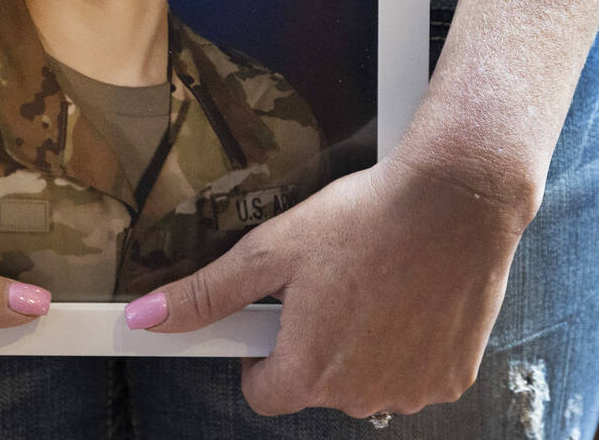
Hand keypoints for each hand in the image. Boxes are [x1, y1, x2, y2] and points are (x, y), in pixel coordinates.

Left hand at [124, 155, 527, 417]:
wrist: (454, 202)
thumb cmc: (364, 221)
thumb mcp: (271, 250)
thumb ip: (208, 294)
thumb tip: (144, 319)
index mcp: (310, 370)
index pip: (262, 393)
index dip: (259, 355)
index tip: (273, 317)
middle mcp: (361, 395)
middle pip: (315, 384)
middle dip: (312, 342)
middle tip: (326, 282)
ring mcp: (411, 390)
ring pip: (364, 380)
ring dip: (359, 344)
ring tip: (369, 281)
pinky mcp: (451, 376)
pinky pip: (411, 373)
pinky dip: (404, 343)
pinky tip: (406, 295)